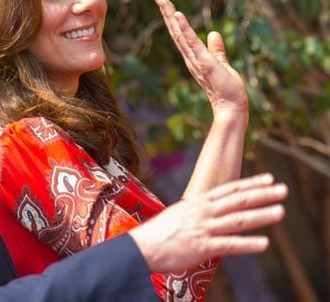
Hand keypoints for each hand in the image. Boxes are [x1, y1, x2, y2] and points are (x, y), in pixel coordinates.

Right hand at [129, 173, 286, 272]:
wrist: (142, 246)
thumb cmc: (160, 232)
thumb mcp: (180, 214)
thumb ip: (198, 211)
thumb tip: (211, 211)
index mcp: (198, 202)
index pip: (229, 189)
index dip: (251, 183)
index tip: (269, 179)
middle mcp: (204, 212)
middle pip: (238, 201)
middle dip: (262, 194)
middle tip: (283, 190)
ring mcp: (204, 229)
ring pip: (238, 220)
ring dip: (261, 215)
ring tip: (280, 212)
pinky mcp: (202, 247)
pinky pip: (229, 245)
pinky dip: (247, 244)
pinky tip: (264, 244)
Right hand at [155, 0, 247, 115]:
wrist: (231, 106)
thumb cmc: (227, 88)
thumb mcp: (221, 63)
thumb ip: (216, 49)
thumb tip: (213, 33)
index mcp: (193, 56)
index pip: (181, 34)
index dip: (173, 19)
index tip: (166, 4)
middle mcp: (190, 57)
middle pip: (176, 31)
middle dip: (167, 14)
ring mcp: (196, 60)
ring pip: (180, 34)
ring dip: (172, 17)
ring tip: (163, 2)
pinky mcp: (205, 62)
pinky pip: (192, 43)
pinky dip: (184, 29)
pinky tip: (178, 15)